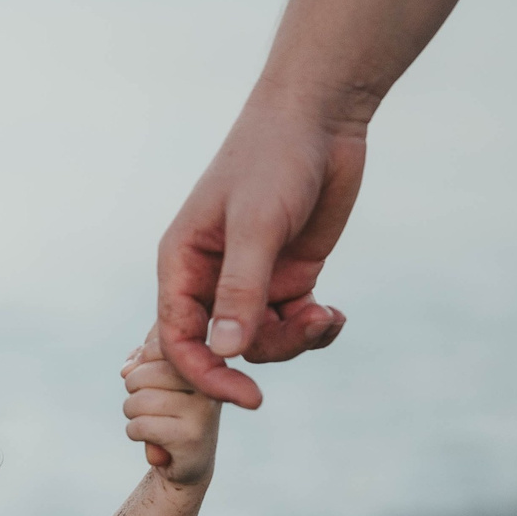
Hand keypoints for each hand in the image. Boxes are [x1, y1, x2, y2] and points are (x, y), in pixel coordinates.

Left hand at [121, 332, 219, 487]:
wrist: (189, 461)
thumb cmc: (170, 411)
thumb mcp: (157, 377)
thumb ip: (143, 358)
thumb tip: (129, 369)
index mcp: (204, 364)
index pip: (160, 345)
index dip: (141, 361)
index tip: (145, 376)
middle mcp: (209, 384)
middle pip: (144, 374)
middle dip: (133, 389)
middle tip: (146, 403)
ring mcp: (203, 411)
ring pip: (140, 401)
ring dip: (132, 413)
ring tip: (150, 420)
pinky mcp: (191, 437)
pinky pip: (140, 426)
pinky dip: (135, 432)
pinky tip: (152, 439)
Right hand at [155, 96, 352, 409]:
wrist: (321, 118)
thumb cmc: (273, 159)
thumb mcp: (256, 226)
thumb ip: (241, 290)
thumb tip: (226, 352)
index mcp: (182, 264)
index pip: (180, 339)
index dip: (208, 374)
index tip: (249, 397)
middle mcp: (211, 278)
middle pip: (224, 347)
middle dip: (265, 353)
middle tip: (309, 331)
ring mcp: (252, 279)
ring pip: (263, 340)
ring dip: (296, 338)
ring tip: (327, 315)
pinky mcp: (290, 275)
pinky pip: (293, 323)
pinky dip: (315, 328)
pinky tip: (336, 315)